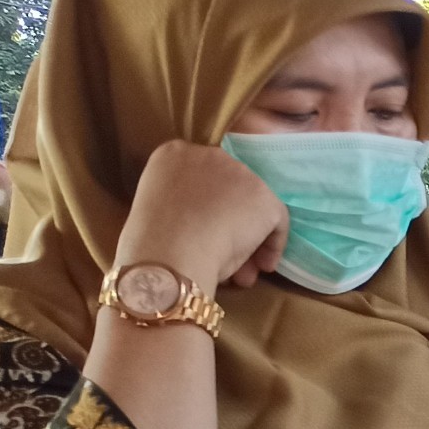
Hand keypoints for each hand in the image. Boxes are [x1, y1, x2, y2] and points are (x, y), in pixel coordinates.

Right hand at [118, 140, 286, 289]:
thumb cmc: (152, 239)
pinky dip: (272, 245)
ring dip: (249, 241)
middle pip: (231, 191)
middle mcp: (210, 154)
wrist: (168, 250)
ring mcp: (241, 173)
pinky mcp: (264, 197)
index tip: (202, 229)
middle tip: (225, 254)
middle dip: (230, 224)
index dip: (207, 207)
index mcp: (174, 154)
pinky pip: (276, 221)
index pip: (202, 177)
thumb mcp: (157, 207)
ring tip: (239, 274)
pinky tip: (261, 266)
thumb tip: (201, 220)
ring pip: (252, 208)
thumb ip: (180, 202)